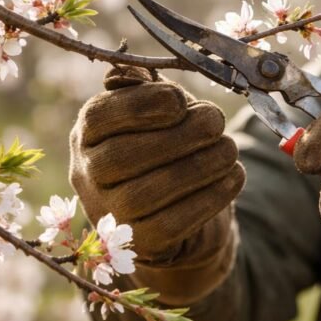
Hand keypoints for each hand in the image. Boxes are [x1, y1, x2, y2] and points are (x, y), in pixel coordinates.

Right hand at [69, 67, 243, 301]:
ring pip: (147, 193)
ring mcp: (110, 213)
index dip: (140, 105)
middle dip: (177, 136)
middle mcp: (87, 175)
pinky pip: (173, 224)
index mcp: (87, 134)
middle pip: (121, 157)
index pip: (99, 117)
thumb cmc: (158, 145)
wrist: (163, 209)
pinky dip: (209, 198)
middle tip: (216, 122)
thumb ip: (147, 89)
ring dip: (198, 167)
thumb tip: (142, 77)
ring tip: (230, 149)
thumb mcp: (151, 112)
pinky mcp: (141, 243)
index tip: (180, 100)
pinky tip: (233, 176)